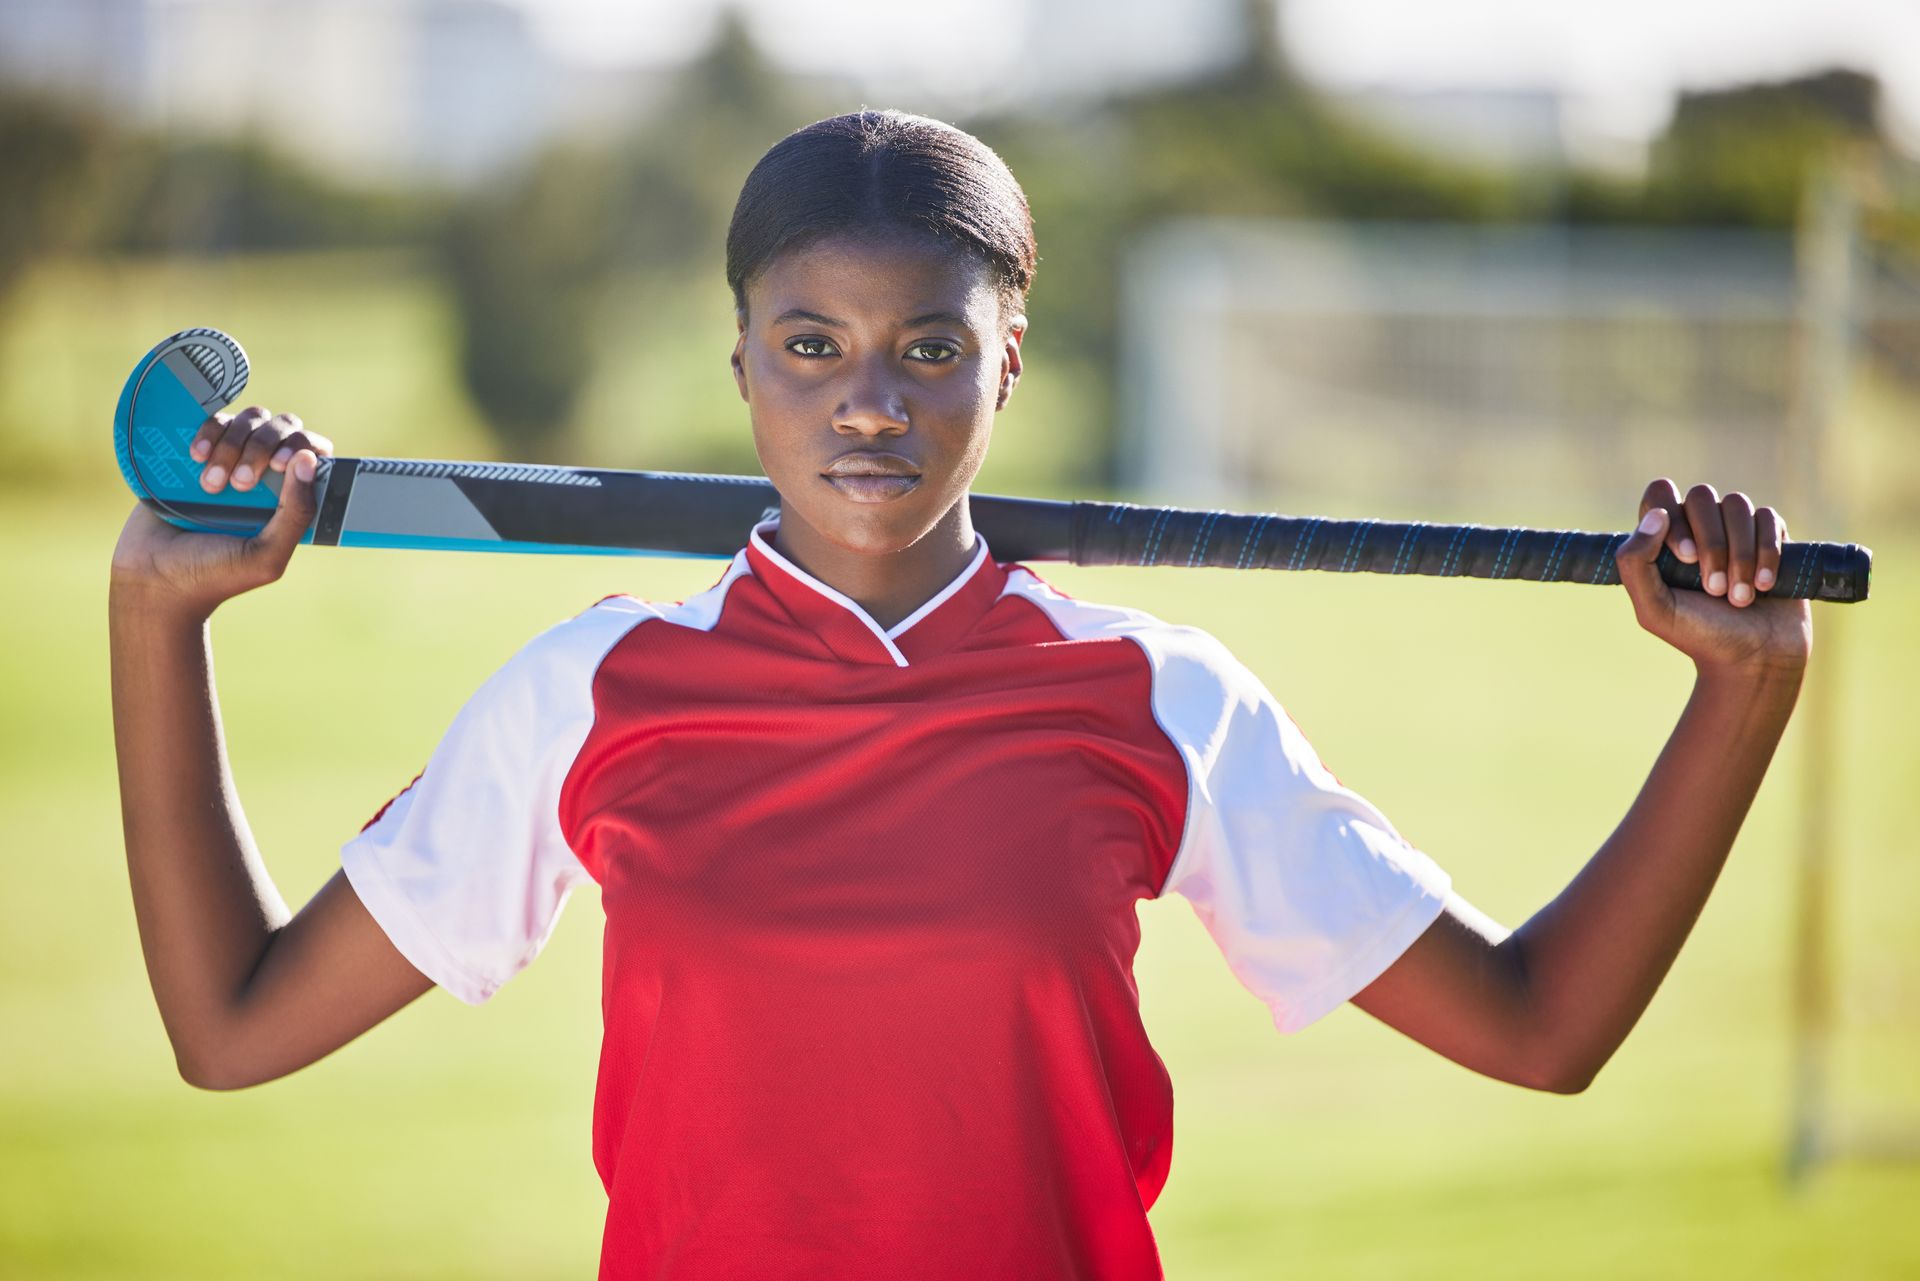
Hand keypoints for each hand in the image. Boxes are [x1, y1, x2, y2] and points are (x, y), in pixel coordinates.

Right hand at [109, 407, 335, 617]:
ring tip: (210, 486)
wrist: (153, 577)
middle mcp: (267, 475)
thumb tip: (310, 459)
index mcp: (291, 498)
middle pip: (282, 427)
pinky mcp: (200, 453)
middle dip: (261, 447)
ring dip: (232, 446)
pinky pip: (213, 421)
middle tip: (240, 485)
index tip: (278, 464)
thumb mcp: (266, 555)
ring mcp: (233, 460)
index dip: (303, 446)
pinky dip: (207, 432)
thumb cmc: (216, 575)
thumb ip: (296, 513)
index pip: (314, 452)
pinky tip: (195, 458)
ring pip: (249, 420)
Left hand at [1614, 479, 1811, 677]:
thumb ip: (1635, 563)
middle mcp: (1697, 525)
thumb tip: (1655, 515)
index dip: (1672, 517)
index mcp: (1662, 537)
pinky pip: (1768, 518)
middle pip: (1702, 496)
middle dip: (1712, 544)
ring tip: (1739, 598)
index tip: (1686, 558)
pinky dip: (1766, 553)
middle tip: (1714, 590)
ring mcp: (1735, 527)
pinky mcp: (1771, 535)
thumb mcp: (1654, 609)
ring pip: (1737, 505)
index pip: (1659, 494)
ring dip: (1740, 554)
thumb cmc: (1699, 635)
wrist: (1754, 658)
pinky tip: (1763, 586)